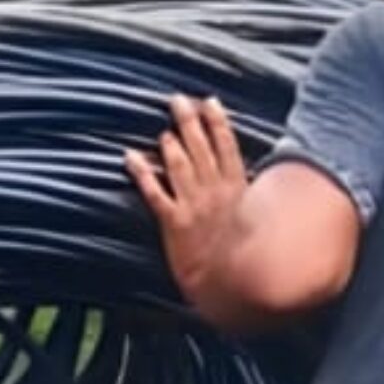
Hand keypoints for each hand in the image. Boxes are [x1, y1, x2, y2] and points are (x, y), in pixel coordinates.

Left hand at [123, 93, 248, 263]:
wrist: (226, 283)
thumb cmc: (241, 255)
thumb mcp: (253, 220)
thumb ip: (244, 195)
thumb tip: (242, 176)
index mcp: (236, 189)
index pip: (227, 146)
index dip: (217, 122)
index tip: (209, 102)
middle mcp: (215, 192)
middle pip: (201, 148)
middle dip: (189, 121)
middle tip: (177, 100)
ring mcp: (194, 205)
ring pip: (179, 165)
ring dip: (170, 144)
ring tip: (163, 129)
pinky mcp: (174, 222)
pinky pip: (155, 192)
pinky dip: (142, 173)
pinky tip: (130, 157)